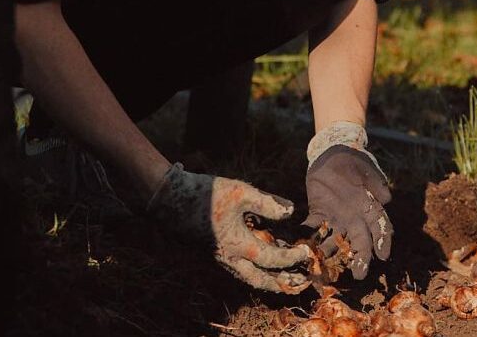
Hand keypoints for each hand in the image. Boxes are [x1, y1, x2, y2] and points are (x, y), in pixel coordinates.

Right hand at [147, 163, 312, 292]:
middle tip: (301, 283)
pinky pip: (238, 269)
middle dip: (282, 284)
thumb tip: (291, 211)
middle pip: (260, 281)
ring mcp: (219, 258)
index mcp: (238, 245)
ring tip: (286, 279)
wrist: (169, 198)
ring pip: (248, 278)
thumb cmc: (205, 193)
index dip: (292, 258)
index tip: (306, 252)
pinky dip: (254, 270)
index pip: (272, 259)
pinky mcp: (213, 252)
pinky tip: (261, 262)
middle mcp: (229, 258)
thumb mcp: (240, 192)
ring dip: (269, 280)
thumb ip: (267, 202)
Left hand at [303, 143, 392, 279]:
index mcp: (369, 208)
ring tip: (326, 268)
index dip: (383, 242)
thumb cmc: (353, 161)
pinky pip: (314, 228)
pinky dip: (308, 237)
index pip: (380, 228)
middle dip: (360, 259)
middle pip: (359, 242)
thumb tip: (386, 199)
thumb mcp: (366, 169)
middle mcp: (354, 218)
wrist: (332, 154)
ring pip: (336, 241)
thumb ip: (375, 183)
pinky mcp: (319, 214)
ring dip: (332, 254)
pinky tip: (303, 245)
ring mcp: (336, 218)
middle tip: (359, 274)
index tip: (383, 256)